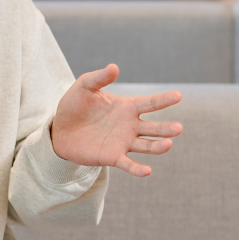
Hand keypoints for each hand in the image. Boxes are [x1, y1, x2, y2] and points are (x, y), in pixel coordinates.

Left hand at [51, 64, 181, 176]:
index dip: (164, 99)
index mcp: (127, 107)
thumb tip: (114, 67)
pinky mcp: (113, 157)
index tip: (178, 95)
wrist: (60, 130)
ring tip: (168, 144)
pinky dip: (138, 169)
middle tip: (178, 128)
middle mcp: (130, 126)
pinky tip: (147, 171)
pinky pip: (128, 164)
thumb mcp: (84, 87)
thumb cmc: (74, 105)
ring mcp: (123, 142)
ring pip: (146, 146)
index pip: (150, 103)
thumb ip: (99, 77)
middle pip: (154, 128)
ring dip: (158, 146)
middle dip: (166, 128)